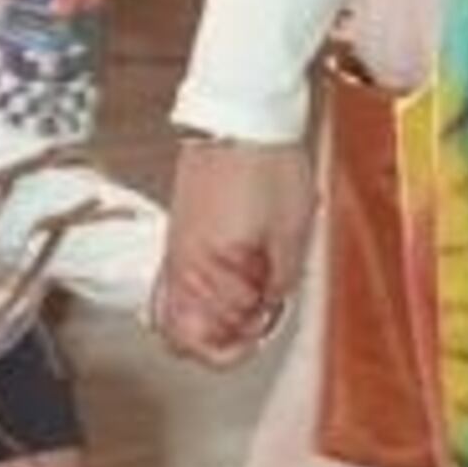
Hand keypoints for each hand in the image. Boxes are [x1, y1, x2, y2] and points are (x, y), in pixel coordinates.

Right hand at [154, 138, 317, 366]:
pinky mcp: (181, 224)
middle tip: (252, 322)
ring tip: (249, 293)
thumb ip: (278, 283)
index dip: (233, 351)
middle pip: (178, 331)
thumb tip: (268, 306)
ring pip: (176, 303)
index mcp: (201, 272)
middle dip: (216, 337)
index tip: (259, 337)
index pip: (198, 341)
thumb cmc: (267, 167)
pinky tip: (234, 272)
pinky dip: (203, 286)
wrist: (244, 115)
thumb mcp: (291, 236)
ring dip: (210, 311)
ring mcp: (175, 243)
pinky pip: (180, 275)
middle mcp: (178, 263)